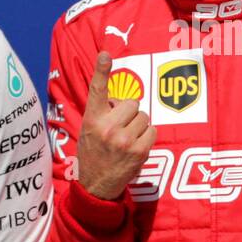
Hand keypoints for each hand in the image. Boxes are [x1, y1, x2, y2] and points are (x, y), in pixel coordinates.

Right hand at [76, 52, 155, 199]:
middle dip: (129, 113)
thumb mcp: (89, 130)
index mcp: (92, 120)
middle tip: (120, 128)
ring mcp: (124, 139)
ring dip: (139, 126)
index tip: (105, 54)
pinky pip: (152, 130)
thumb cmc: (94, 154)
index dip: (101, 71)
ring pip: (144, 117)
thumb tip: (121, 101)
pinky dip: (147, 137)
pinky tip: (136, 147)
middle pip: (132, 103)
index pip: (97, 91)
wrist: (96, 186)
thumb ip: (102, 113)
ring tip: (126, 140)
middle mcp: (107, 127)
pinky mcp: (139, 150)